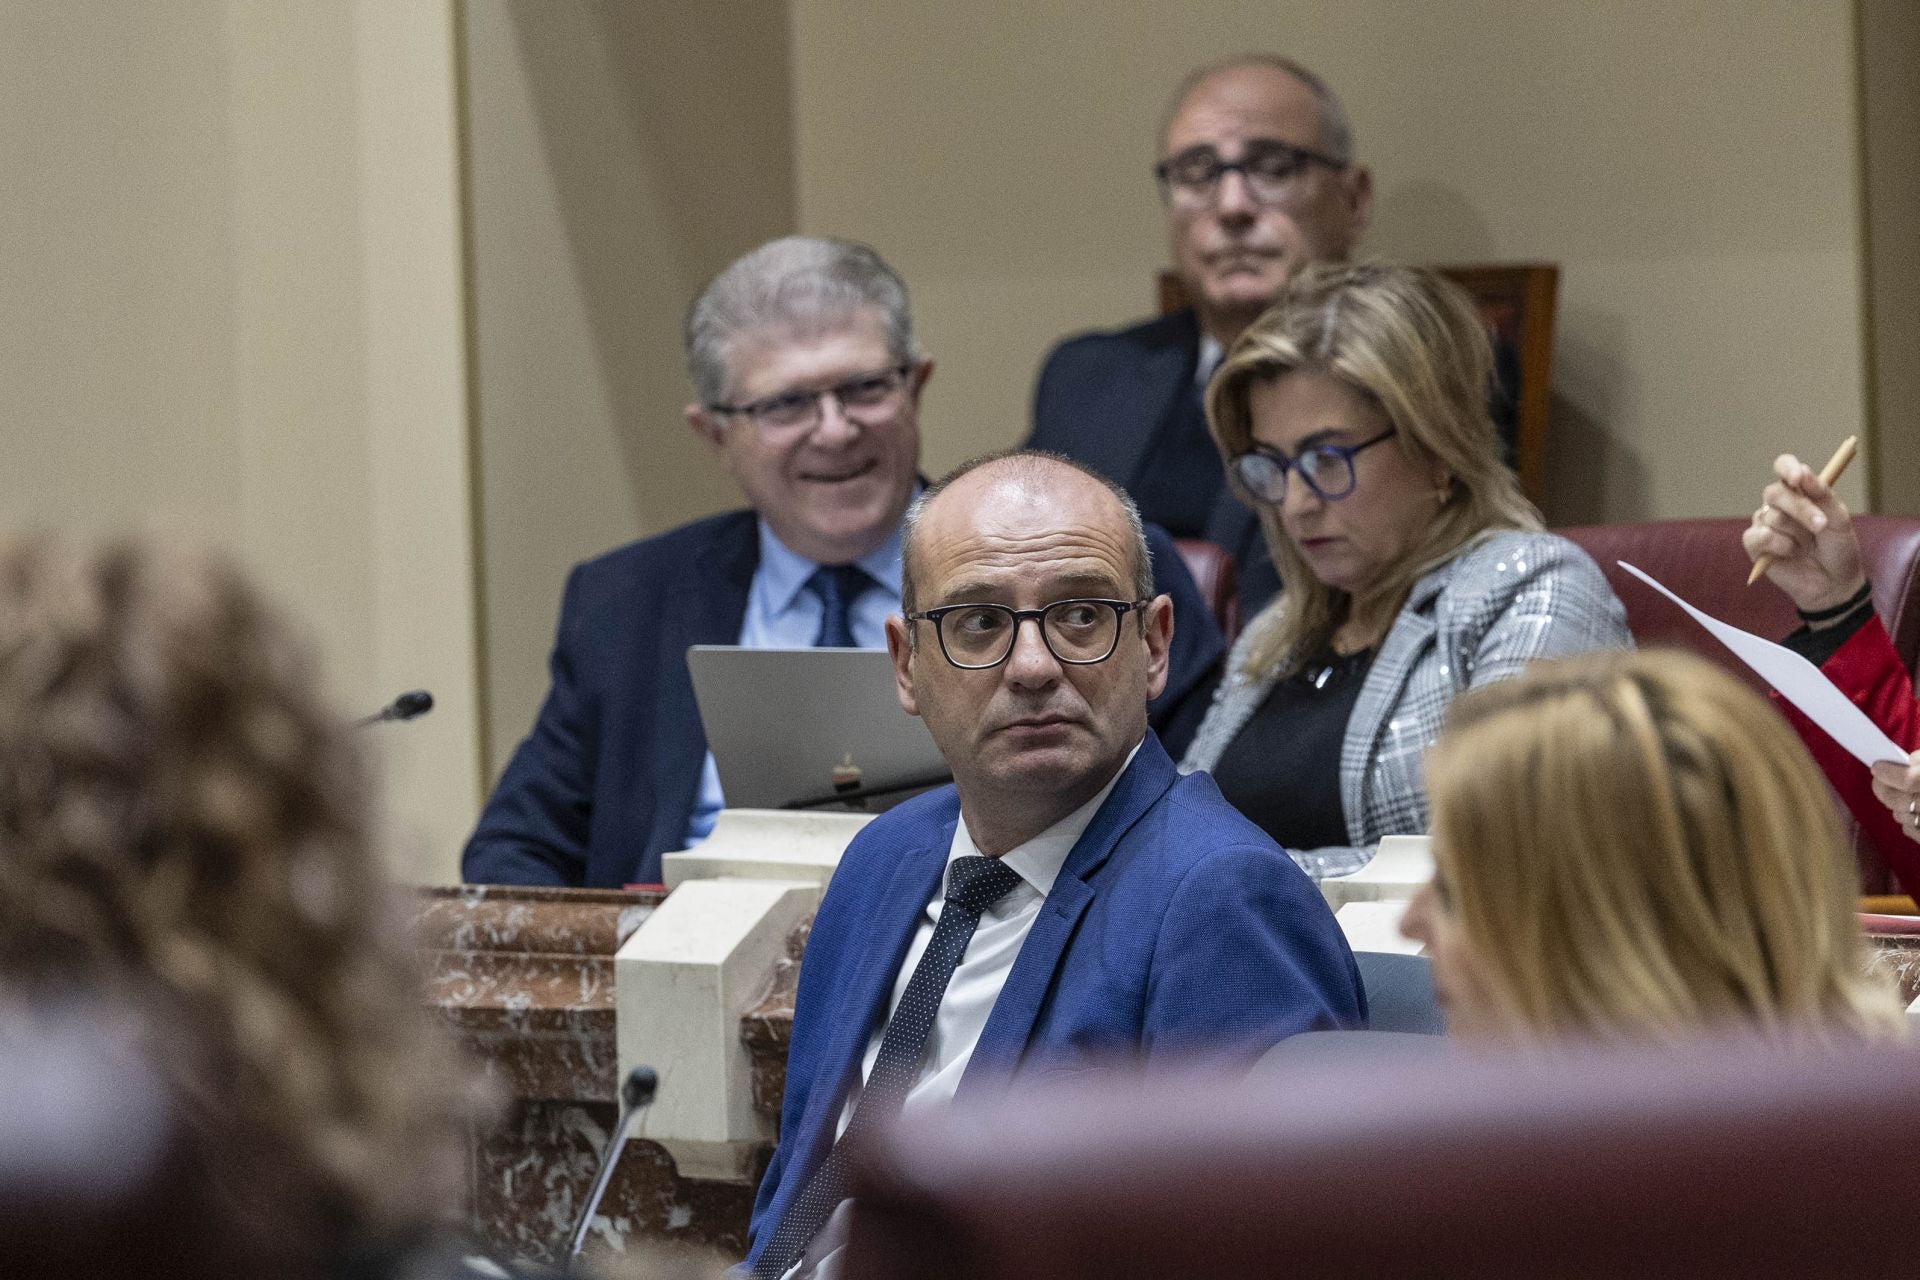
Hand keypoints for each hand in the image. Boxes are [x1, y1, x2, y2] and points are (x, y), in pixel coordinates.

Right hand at [1742, 453, 1864, 612]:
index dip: (1786, 467)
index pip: (1783, 466)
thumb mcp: (1839, 518)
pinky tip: (1790, 554)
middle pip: (1775, 492)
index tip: (1797, 477)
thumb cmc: (1837, 548)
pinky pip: (1760, 536)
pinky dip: (1779, 546)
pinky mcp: (1755, 545)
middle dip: (1800, 508)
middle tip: (1821, 524)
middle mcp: (1778, 505)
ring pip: (1770, 516)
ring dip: (1795, 533)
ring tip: (1806, 547)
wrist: (1835, 582)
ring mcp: (1764, 523)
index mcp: (1799, 491)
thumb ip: (1822, 494)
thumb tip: (1802, 473)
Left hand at [1871, 753, 1919, 846]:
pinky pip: (1910, 831)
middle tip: (1879, 778)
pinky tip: (1913, 811)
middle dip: (1884, 788)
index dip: (1889, 773)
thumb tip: (1904, 762)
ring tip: (1900, 794)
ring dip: (1896, 805)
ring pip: (1901, 816)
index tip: (1876, 767)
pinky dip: (1908, 821)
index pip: (1909, 780)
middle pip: (1900, 801)